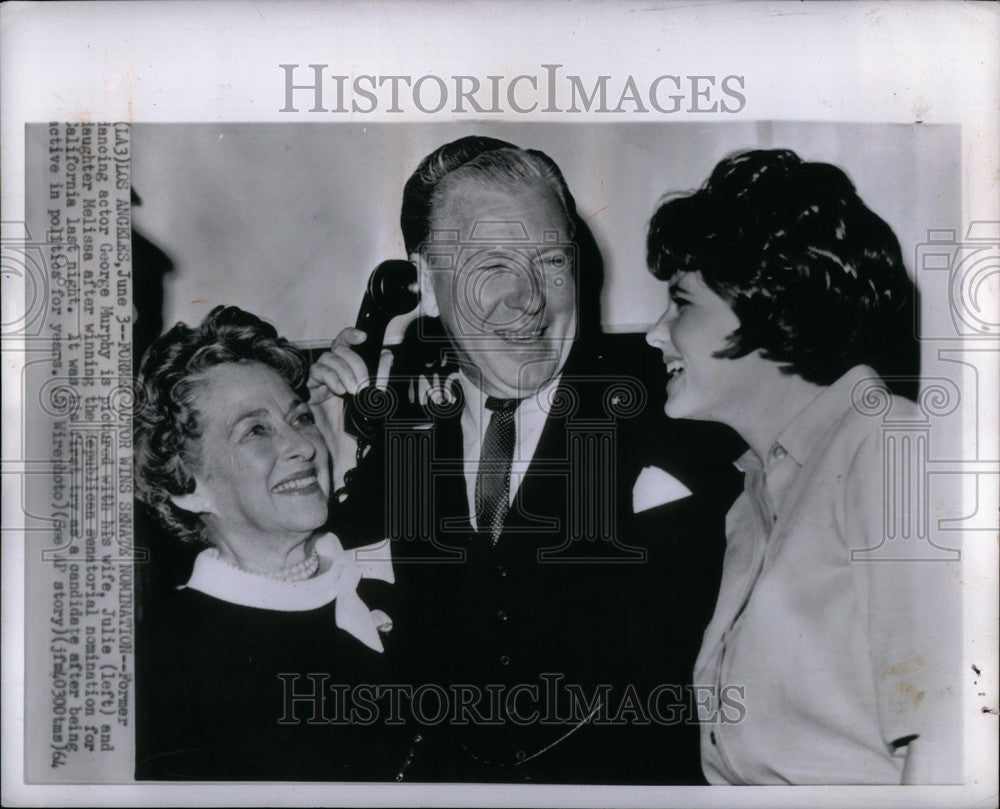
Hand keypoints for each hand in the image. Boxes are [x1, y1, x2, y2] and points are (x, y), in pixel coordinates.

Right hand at [308, 328, 393, 489]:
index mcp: (350, 372)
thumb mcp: (376, 401)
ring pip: (329, 358)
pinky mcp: (310, 391)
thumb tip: (387, 355)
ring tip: (352, 391)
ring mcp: (322, 381)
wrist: (343, 454)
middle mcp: (335, 373)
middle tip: (362, 384)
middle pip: (339, 349)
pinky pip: (317, 371)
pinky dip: (330, 377)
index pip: (346, 345)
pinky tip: (339, 390)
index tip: (364, 337)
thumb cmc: (359, 429)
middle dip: (354, 363)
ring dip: (344, 371)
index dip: (351, 335)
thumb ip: (381, 378)